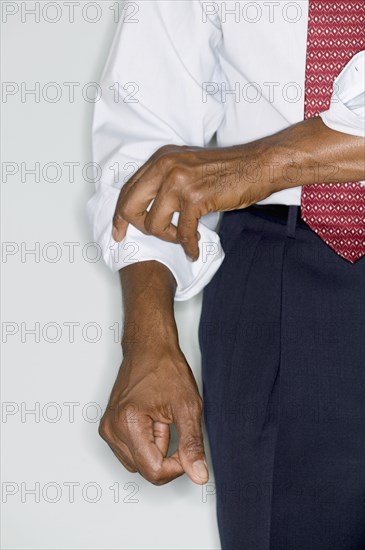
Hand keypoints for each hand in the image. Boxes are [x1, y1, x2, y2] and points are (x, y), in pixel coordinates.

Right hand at [98, 341, 207, 485]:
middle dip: (165, 454)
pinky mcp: (108, 428)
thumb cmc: (165, 368)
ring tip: (161, 419)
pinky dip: (146, 443)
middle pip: (145, 470)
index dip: (177, 466)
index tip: (186, 446)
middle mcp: (112, 428)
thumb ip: (192, 444)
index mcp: (128, 423)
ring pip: (138, 464)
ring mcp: (107, 429)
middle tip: (171, 423)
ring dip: (155, 448)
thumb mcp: (187, 406)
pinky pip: (131, 453)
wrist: (148, 348)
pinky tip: (152, 420)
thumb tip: (198, 474)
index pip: (154, 471)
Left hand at [112, 143, 273, 259]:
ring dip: (168, 237)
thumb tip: (147, 208)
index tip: (119, 232)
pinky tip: (194, 250)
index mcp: (160, 159)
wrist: (258, 166)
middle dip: (139, 228)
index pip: (127, 190)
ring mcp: (179, 181)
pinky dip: (188, 247)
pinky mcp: (195, 198)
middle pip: (130, 207)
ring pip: (153, 225)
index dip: (120, 216)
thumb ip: (164, 181)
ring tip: (183, 236)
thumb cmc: (226, 170)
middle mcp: (165, 166)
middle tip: (156, 236)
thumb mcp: (187, 167)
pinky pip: (182, 234)